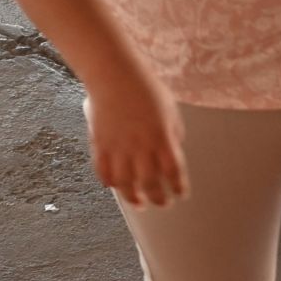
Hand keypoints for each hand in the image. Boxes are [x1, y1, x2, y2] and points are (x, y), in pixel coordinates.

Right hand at [84, 65, 187, 208]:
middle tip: (163, 204)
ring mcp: (119, 148)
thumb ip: (173, 133)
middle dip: (159, 199)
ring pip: (126, 185)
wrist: (115, 76)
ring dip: (134, 198)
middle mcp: (140, 147)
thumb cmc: (146, 89)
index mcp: (162, 138)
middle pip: (151, 184)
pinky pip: (104, 173)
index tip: (181, 194)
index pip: (174, 172)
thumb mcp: (170, 110)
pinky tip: (117, 185)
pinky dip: (110, 183)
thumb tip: (174, 149)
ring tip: (140, 204)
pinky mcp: (100, 146)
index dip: (178, 187)